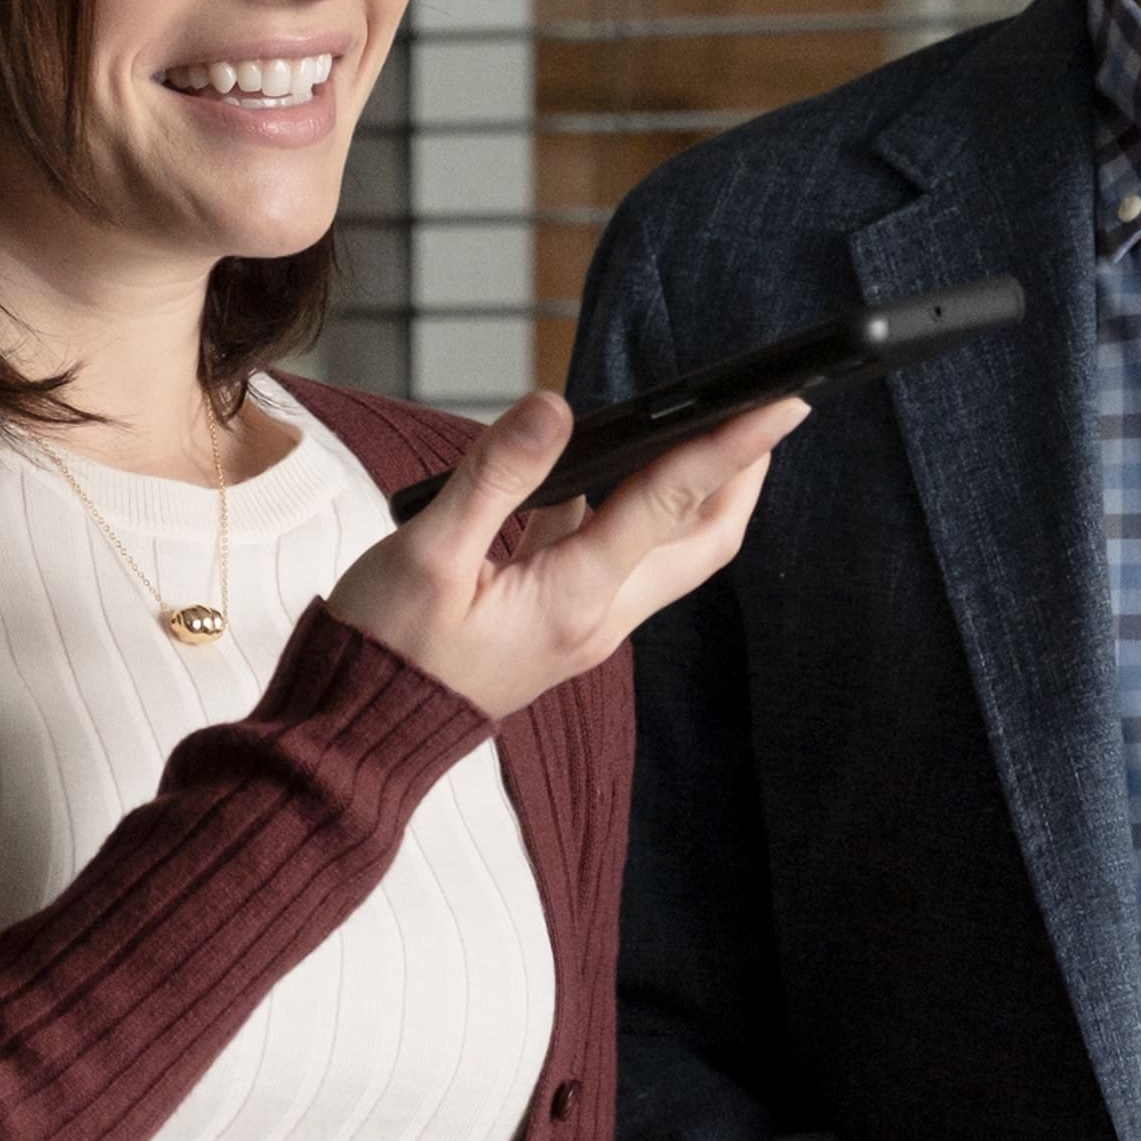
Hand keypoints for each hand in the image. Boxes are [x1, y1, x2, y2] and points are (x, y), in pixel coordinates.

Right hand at [327, 392, 797, 717]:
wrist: (356, 738)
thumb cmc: (386, 650)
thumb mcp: (427, 554)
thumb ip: (495, 476)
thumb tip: (554, 408)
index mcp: (574, 598)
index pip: (671, 504)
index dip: (731, 445)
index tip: (784, 402)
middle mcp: (598, 615)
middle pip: (703, 540)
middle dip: (744, 476)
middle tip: (766, 411)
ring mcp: (584, 622)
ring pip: (666, 551)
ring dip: (695, 492)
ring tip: (701, 423)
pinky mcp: (560, 620)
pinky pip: (616, 555)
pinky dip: (630, 507)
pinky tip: (602, 465)